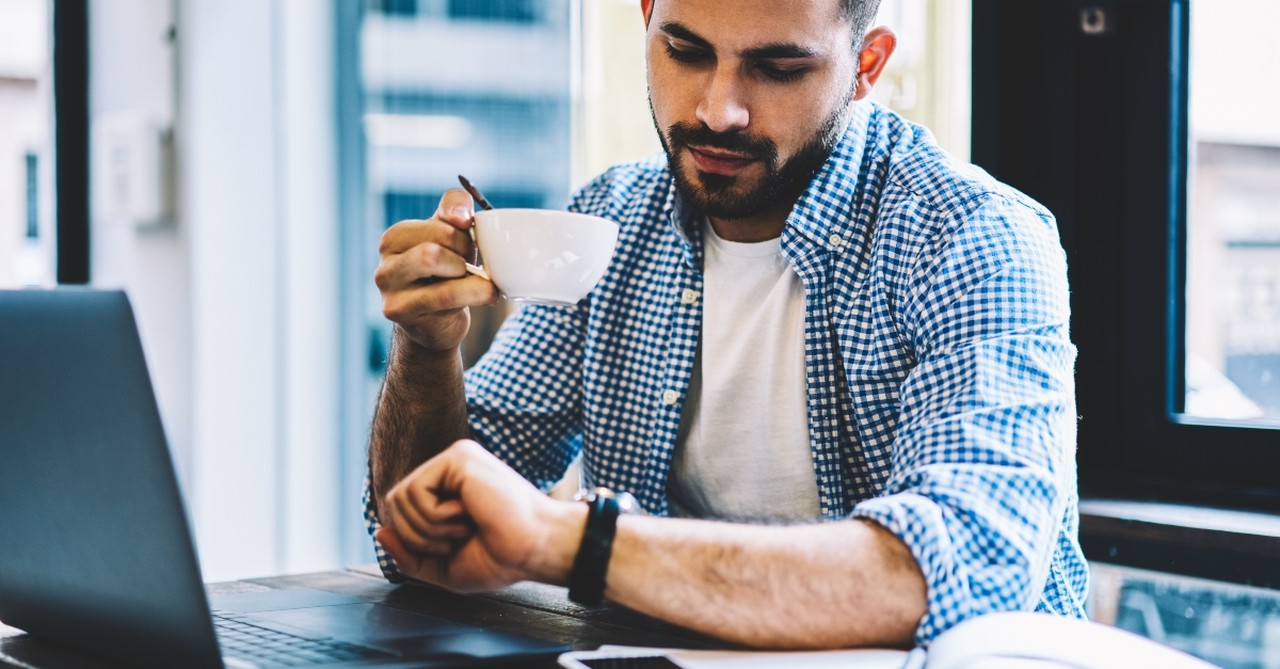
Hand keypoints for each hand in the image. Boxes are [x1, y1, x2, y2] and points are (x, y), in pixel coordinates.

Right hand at [374, 189, 498, 351]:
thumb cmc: (445, 276)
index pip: (443, 221)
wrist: (436, 326)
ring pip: (434, 261)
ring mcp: (388, 289)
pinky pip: (446, 295)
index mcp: (395, 238)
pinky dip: (475, 292)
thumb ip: (455, 208)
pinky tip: (488, 294)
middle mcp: (385, 262)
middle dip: (466, 252)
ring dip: (470, 274)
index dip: (466, 233)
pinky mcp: (399, 311)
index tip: (471, 246)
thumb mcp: (451, 237)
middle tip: (474, 266)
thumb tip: (460, 217)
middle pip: (436, 242)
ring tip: (480, 282)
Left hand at [378, 440, 580, 591]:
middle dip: (417, 536)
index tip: (452, 547)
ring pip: (400, 497)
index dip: (412, 539)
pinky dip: (434, 517)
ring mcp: (454, 460)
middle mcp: (449, 469)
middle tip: (457, 539)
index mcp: (448, 489)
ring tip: (464, 528)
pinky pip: (415, 491)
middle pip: (394, 503)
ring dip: (429, 528)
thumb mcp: (442, 566)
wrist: (532, 550)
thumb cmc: (499, 558)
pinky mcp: (458, 457)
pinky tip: (466, 514)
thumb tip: (379, 532)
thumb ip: (408, 554)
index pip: (401, 510)